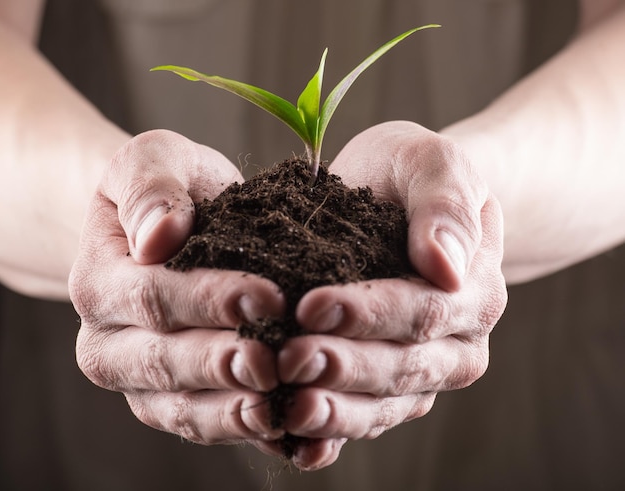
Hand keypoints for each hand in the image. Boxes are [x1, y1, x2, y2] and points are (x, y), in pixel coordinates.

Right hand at [69, 130, 286, 451]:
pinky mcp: (178, 404)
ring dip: (235, 411)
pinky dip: (248, 433)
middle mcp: (110, 345)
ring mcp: (142, 383)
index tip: (268, 297)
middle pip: (166, 363)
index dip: (211, 300)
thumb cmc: (170, 191)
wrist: (173, 230)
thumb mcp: (154, 163)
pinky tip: (288, 432)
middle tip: (276, 361)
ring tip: (281, 406)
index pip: (154, 298)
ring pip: (184, 409)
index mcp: (99, 285)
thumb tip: (158, 235)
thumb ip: (150, 190)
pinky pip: (209, 427)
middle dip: (224, 363)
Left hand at [277, 121, 506, 469]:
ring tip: (288, 406)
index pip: (423, 310)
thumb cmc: (410, 173)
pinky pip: (365, 416)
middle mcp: (455, 342)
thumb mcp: (432, 162)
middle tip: (288, 360)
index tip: (311, 306)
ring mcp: (422, 370)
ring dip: (336, 409)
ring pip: (383, 402)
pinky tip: (296, 438)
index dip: (369, 313)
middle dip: (344, 366)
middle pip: (403, 365)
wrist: (395, 197)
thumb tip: (447, 265)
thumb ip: (446, 205)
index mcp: (473, 290)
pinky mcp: (387, 387)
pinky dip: (333, 430)